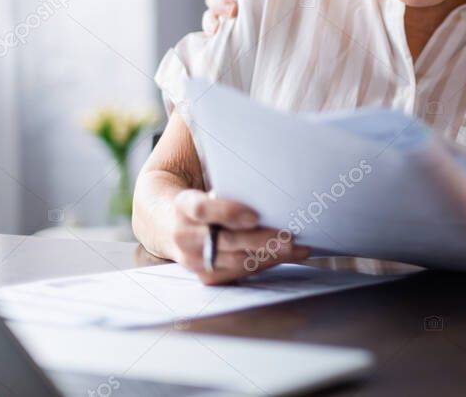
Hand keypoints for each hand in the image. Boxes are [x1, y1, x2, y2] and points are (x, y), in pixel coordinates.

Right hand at [170, 188, 308, 284]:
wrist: (167, 224)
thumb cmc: (201, 202)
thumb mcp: (206, 189)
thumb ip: (231, 191)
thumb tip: (271, 192)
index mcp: (183, 205)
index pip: (202, 209)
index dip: (229, 213)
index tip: (255, 216)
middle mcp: (184, 235)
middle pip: (226, 241)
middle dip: (262, 240)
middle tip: (291, 238)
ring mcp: (192, 259)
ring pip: (235, 261)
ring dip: (270, 256)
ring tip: (298, 250)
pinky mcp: (204, 275)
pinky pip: (237, 273)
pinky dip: (263, 265)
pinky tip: (284, 257)